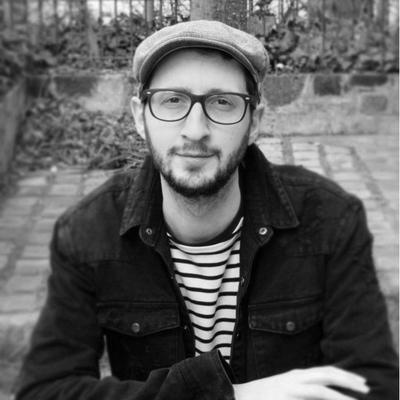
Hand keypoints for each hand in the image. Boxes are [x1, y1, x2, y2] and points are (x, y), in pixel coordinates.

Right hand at [233, 366, 369, 399]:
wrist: (238, 396)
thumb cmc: (264, 395)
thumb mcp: (286, 387)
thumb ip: (303, 388)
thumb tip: (321, 392)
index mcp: (297, 375)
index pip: (326, 371)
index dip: (345, 375)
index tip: (361, 383)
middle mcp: (295, 379)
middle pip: (326, 375)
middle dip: (348, 380)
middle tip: (366, 387)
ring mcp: (289, 389)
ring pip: (320, 390)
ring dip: (339, 396)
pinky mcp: (284, 398)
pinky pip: (308, 399)